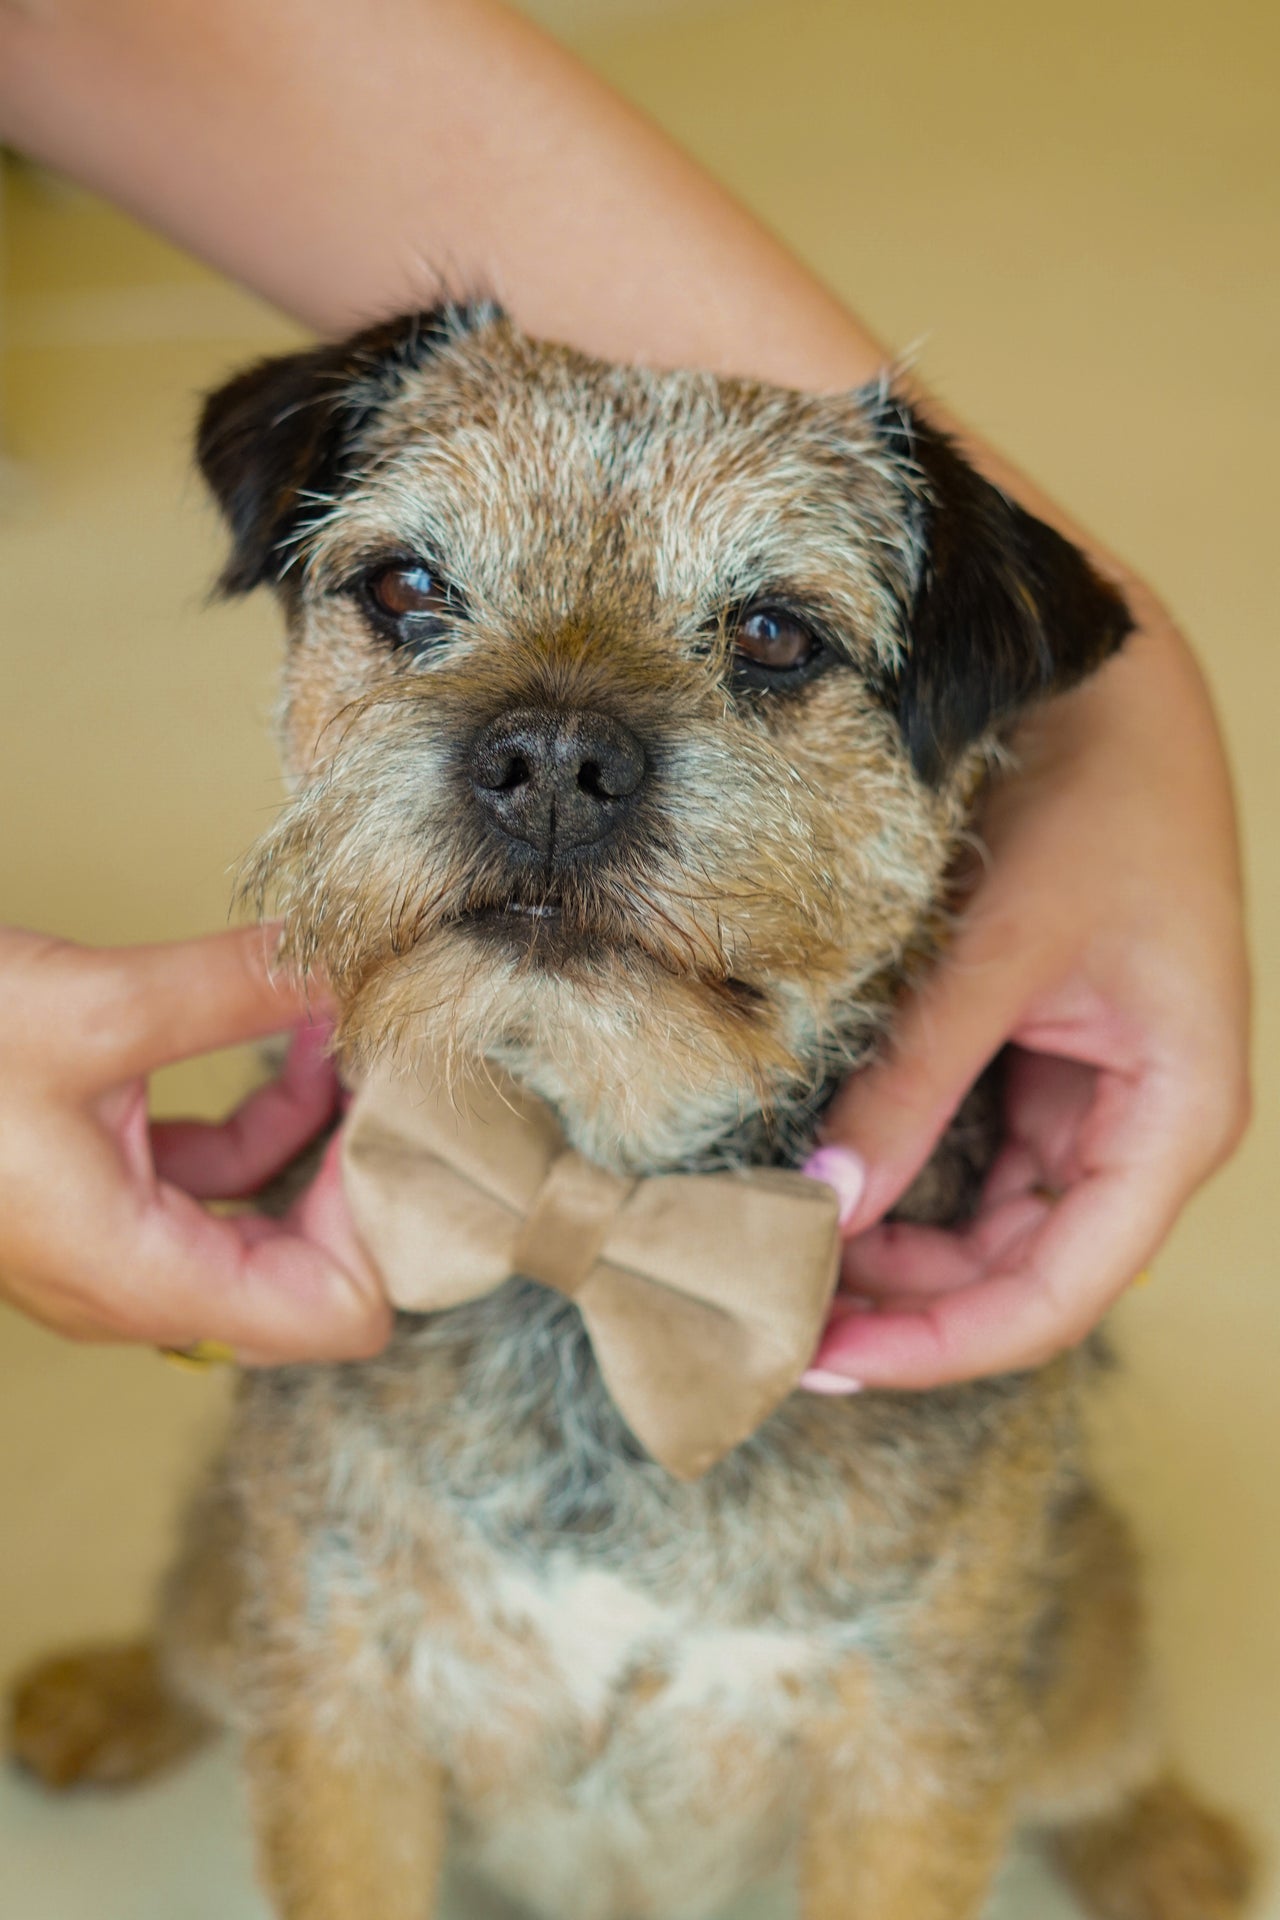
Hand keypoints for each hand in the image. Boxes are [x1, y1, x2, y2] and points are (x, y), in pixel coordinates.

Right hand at [0, 924, 389, 1362]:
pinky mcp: (100, 1187)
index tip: (415, 1122)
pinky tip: (291, 1037)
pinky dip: (268, 1117)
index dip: (393, 1225)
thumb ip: (229, 989)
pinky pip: (217, 1174)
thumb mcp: (87, 1011)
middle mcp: (135, 1278)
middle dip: (370, 1174)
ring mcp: (117, 1238)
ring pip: (267, 1215)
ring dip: (325, 1130)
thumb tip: (338, 959)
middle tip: (413, 1080)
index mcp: (138, 1272)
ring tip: (354, 1034)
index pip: (335, 1314)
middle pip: (315, 1271)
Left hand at [803, 606, 1248, 1390]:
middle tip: (761, 1315)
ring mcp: (1084, 1093)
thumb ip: (916, 1080)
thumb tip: (821, 1209)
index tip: (815, 1357)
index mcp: (1172, 1116)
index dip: (934, 1344)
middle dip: (894, 1304)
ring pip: (980, 1223)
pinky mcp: (1036, 1054)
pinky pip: (963, 1149)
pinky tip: (811, 1186)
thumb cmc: (1094, 796)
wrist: (1107, 677)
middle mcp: (1135, 1125)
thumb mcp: (1000, 948)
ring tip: (770, 1263)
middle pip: (1011, 1273)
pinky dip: (891, 1176)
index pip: (1051, 1293)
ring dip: (885, 1251)